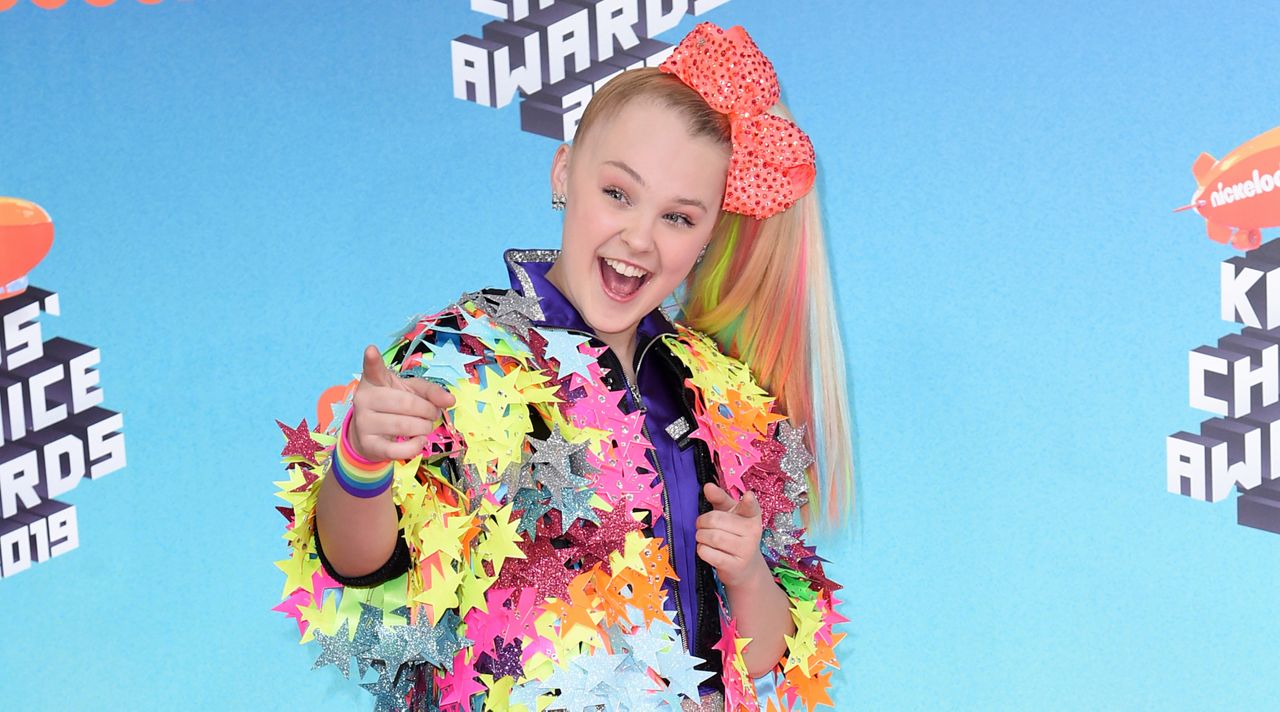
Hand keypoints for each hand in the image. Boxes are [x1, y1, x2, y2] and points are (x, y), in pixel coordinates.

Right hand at [346, 345, 455, 461]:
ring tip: (425, 426)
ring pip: (405, 426)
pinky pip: (397, 450)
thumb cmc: (394, 407)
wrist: (371, 435)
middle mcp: (364, 399)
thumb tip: (450, 400)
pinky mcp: (368, 445)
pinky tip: (419, 440)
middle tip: (433, 413)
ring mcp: (363, 422)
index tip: (372, 350)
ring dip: (425, 427)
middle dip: (428, 410)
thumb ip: (431, 391)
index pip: (373, 369)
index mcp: (374, 381)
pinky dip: (415, 446)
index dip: (373, 360)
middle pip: (407, 403)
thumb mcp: (411, 392)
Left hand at [695, 482, 767, 589]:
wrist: (746, 569)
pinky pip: (709, 553)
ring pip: (712, 538)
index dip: (749, 501)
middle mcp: (752, 532)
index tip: (748, 496)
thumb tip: (708, 486)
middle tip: (701, 526)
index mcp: (752, 516)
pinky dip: (702, 549)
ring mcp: (745, 550)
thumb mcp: (729, 514)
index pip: (751, 507)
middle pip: (716, 521)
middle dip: (702, 522)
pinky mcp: (735, 566)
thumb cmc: (734, 535)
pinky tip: (706, 549)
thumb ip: (719, 498)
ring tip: (703, 537)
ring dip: (700, 536)